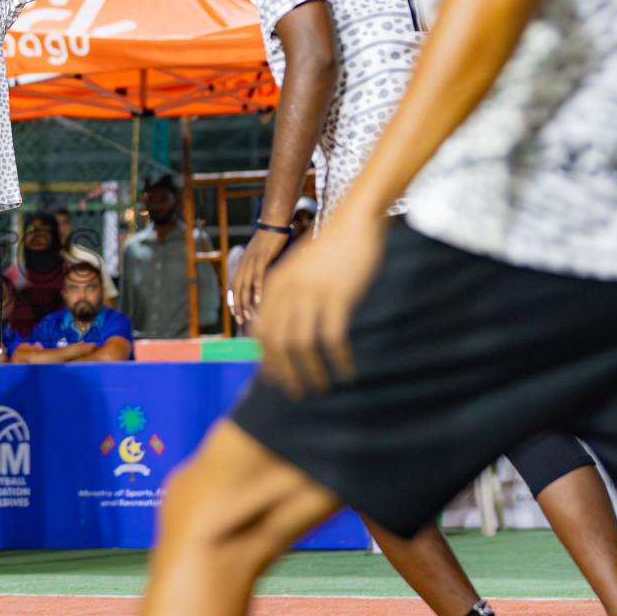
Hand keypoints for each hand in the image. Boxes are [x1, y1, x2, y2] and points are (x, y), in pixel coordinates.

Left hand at [229, 229, 290, 324]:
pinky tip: (259, 300)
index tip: (235, 315)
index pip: (232, 286)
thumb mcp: (259, 259)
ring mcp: (251, 260)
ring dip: (246, 301)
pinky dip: (258, 288)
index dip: (232, 301)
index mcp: (241, 264)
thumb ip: (257, 271)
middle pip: (236, 288)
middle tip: (241, 320)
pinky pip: (258, 275)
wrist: (273, 224)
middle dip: (237, 306)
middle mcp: (243, 263)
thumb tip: (259, 287)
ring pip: (245, 284)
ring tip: (248, 315)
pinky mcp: (262, 257)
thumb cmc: (269, 243)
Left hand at [254, 208, 386, 398]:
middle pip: (276, 344)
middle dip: (285, 374)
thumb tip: (289, 334)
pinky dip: (339, 359)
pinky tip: (348, 371)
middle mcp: (287, 290)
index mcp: (275, 286)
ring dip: (310, 372)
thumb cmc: (332, 252)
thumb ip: (291, 297)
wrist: (355, 222)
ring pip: (301, 345)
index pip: (261, 333)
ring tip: (322, 388)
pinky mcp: (337, 295)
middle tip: (299, 393)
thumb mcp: (302, 272)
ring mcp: (310, 292)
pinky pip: (332, 337)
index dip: (267, 360)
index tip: (277, 382)